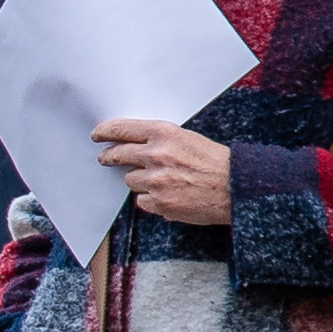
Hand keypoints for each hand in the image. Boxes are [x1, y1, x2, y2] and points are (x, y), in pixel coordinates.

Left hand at [92, 117, 233, 228]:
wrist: (235, 187)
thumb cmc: (214, 162)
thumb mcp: (186, 138)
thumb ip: (159, 140)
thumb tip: (133, 144)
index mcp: (163, 134)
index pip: (122, 129)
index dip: (105, 132)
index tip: (97, 134)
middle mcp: (156, 155)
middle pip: (117, 155)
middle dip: (108, 157)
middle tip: (105, 158)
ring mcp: (156, 180)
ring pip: (130, 180)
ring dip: (140, 181)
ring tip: (162, 180)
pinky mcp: (159, 202)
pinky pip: (142, 201)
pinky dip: (152, 200)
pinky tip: (168, 195)